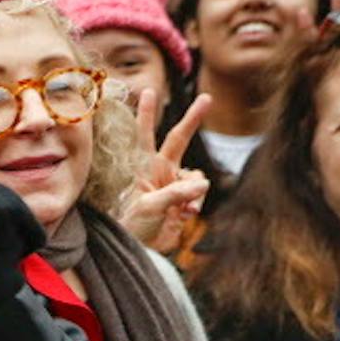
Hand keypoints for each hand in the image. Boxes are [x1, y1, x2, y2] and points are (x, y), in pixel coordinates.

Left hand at [122, 88, 211, 250]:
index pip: (144, 135)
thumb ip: (175, 194)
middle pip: (179, 139)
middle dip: (193, 119)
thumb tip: (202, 184)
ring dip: (195, 189)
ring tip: (183, 209)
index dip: (146, 114)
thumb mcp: (148, 208)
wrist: (140, 249)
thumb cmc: (132, 227)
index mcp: (142, 168)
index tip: (148, 91)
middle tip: (207, 97)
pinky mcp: (184, 199)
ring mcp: (173, 184)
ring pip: (196, 174)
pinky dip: (197, 202)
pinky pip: (199, 193)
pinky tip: (185, 215)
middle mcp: (159, 171)